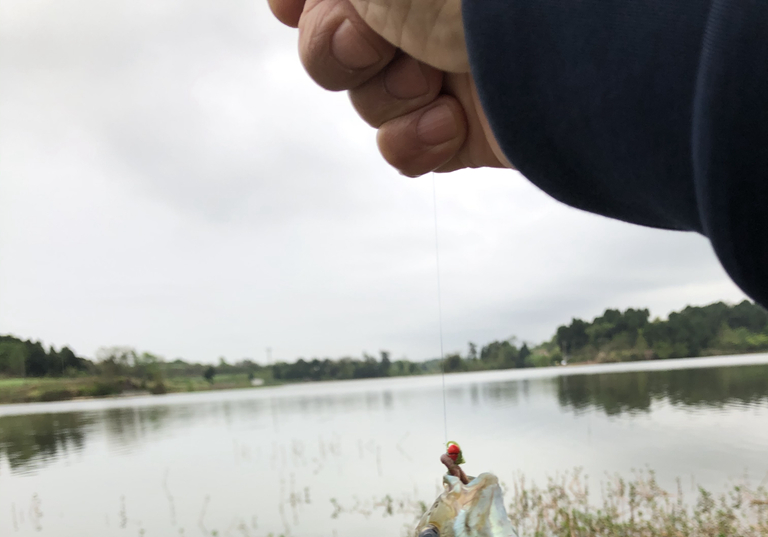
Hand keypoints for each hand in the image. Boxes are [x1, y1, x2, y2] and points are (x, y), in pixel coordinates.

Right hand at [268, 0, 510, 175]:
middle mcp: (425, 2)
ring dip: (384, 95)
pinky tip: (448, 121)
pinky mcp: (468, 121)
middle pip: (332, 36)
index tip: (295, 3)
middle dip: (336, 46)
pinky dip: (413, 142)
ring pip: (368, 96)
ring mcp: (447, 59)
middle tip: (367, 41)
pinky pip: (403, 146)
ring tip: (430, 79)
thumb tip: (293, 2)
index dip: (305, 1)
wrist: (574, 53)